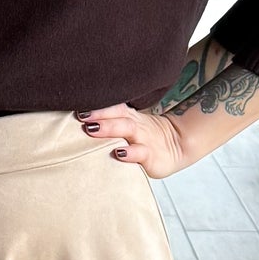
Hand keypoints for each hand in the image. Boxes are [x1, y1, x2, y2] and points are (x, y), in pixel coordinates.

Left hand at [75, 102, 192, 178]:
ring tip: (92, 128)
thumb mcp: (131, 125)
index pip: (113, 106)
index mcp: (129, 117)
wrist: (180, 144)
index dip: (98, 105)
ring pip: (126, 129)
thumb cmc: (147, 137)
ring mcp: (143, 139)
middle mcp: (135, 125)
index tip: (78, 104)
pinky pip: (140, 153)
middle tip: (82, 115)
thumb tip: (82, 120)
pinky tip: (119, 153)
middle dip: (98, 114)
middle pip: (116, 115)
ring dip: (109, 128)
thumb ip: (111, 121)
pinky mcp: (151, 156)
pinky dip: (130, 153)